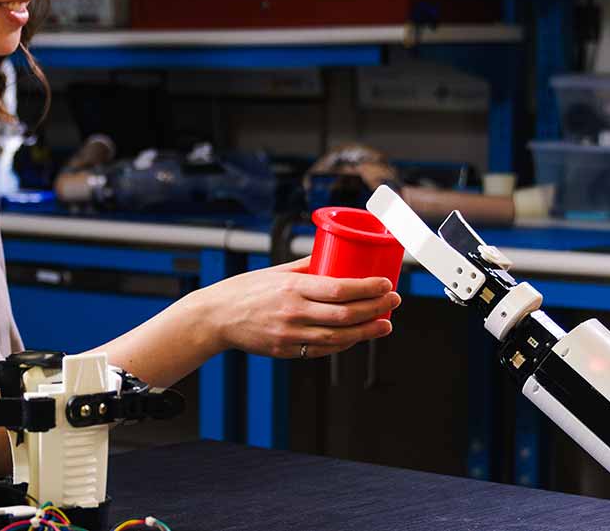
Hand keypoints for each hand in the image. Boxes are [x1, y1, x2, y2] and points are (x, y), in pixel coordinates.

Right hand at [188, 258, 400, 358]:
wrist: (216, 317)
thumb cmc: (245, 290)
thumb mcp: (276, 272)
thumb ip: (305, 268)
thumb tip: (333, 258)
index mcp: (293, 288)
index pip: (339, 288)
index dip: (368, 288)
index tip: (386, 284)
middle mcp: (294, 312)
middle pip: (345, 314)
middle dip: (376, 308)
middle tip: (394, 302)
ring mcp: (290, 334)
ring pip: (339, 337)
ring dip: (367, 331)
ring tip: (385, 323)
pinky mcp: (286, 351)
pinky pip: (322, 349)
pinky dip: (344, 344)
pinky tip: (359, 336)